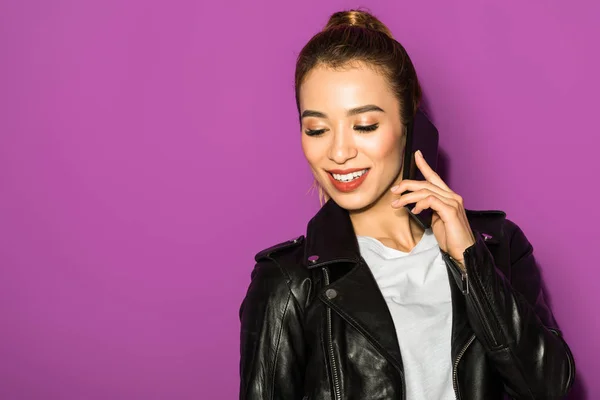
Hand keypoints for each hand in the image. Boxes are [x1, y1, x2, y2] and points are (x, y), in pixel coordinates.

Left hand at [390, 150, 475, 267]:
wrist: (464, 252)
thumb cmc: (451, 237)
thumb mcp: (437, 219)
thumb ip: (430, 208)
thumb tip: (417, 203)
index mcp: (449, 197)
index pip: (435, 177)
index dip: (425, 165)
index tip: (416, 154)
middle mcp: (452, 196)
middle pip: (427, 183)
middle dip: (407, 185)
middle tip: (394, 190)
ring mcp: (453, 203)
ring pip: (426, 191)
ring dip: (408, 197)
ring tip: (397, 203)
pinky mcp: (451, 211)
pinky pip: (431, 201)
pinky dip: (420, 203)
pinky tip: (415, 211)